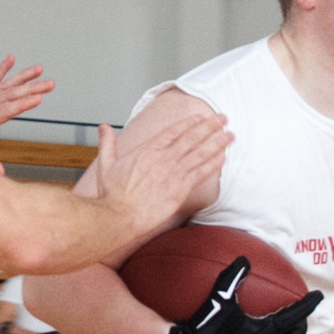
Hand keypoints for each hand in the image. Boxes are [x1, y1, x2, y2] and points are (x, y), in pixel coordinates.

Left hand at [0, 55, 54, 152]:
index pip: (6, 111)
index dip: (22, 105)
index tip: (38, 99)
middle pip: (11, 95)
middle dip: (32, 89)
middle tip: (50, 84)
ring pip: (6, 85)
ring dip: (23, 77)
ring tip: (40, 69)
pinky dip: (2, 68)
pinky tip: (11, 59)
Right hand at [94, 114, 231, 237]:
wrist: (119, 216)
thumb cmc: (112, 195)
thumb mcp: (106, 164)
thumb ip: (108, 143)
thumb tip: (103, 128)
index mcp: (147, 150)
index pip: (173, 131)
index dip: (190, 123)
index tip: (201, 117)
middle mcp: (163, 158)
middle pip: (191, 138)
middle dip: (209, 127)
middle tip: (223, 119)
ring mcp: (173, 173)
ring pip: (200, 153)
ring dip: (216, 142)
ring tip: (229, 135)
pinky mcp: (180, 189)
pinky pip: (200, 173)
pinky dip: (213, 164)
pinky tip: (222, 157)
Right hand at [165, 257, 322, 333]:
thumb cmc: (206, 327)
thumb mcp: (219, 299)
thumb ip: (232, 278)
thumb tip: (243, 259)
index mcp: (265, 331)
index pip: (294, 316)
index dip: (308, 305)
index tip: (318, 296)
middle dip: (302, 325)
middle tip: (303, 315)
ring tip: (289, 332)